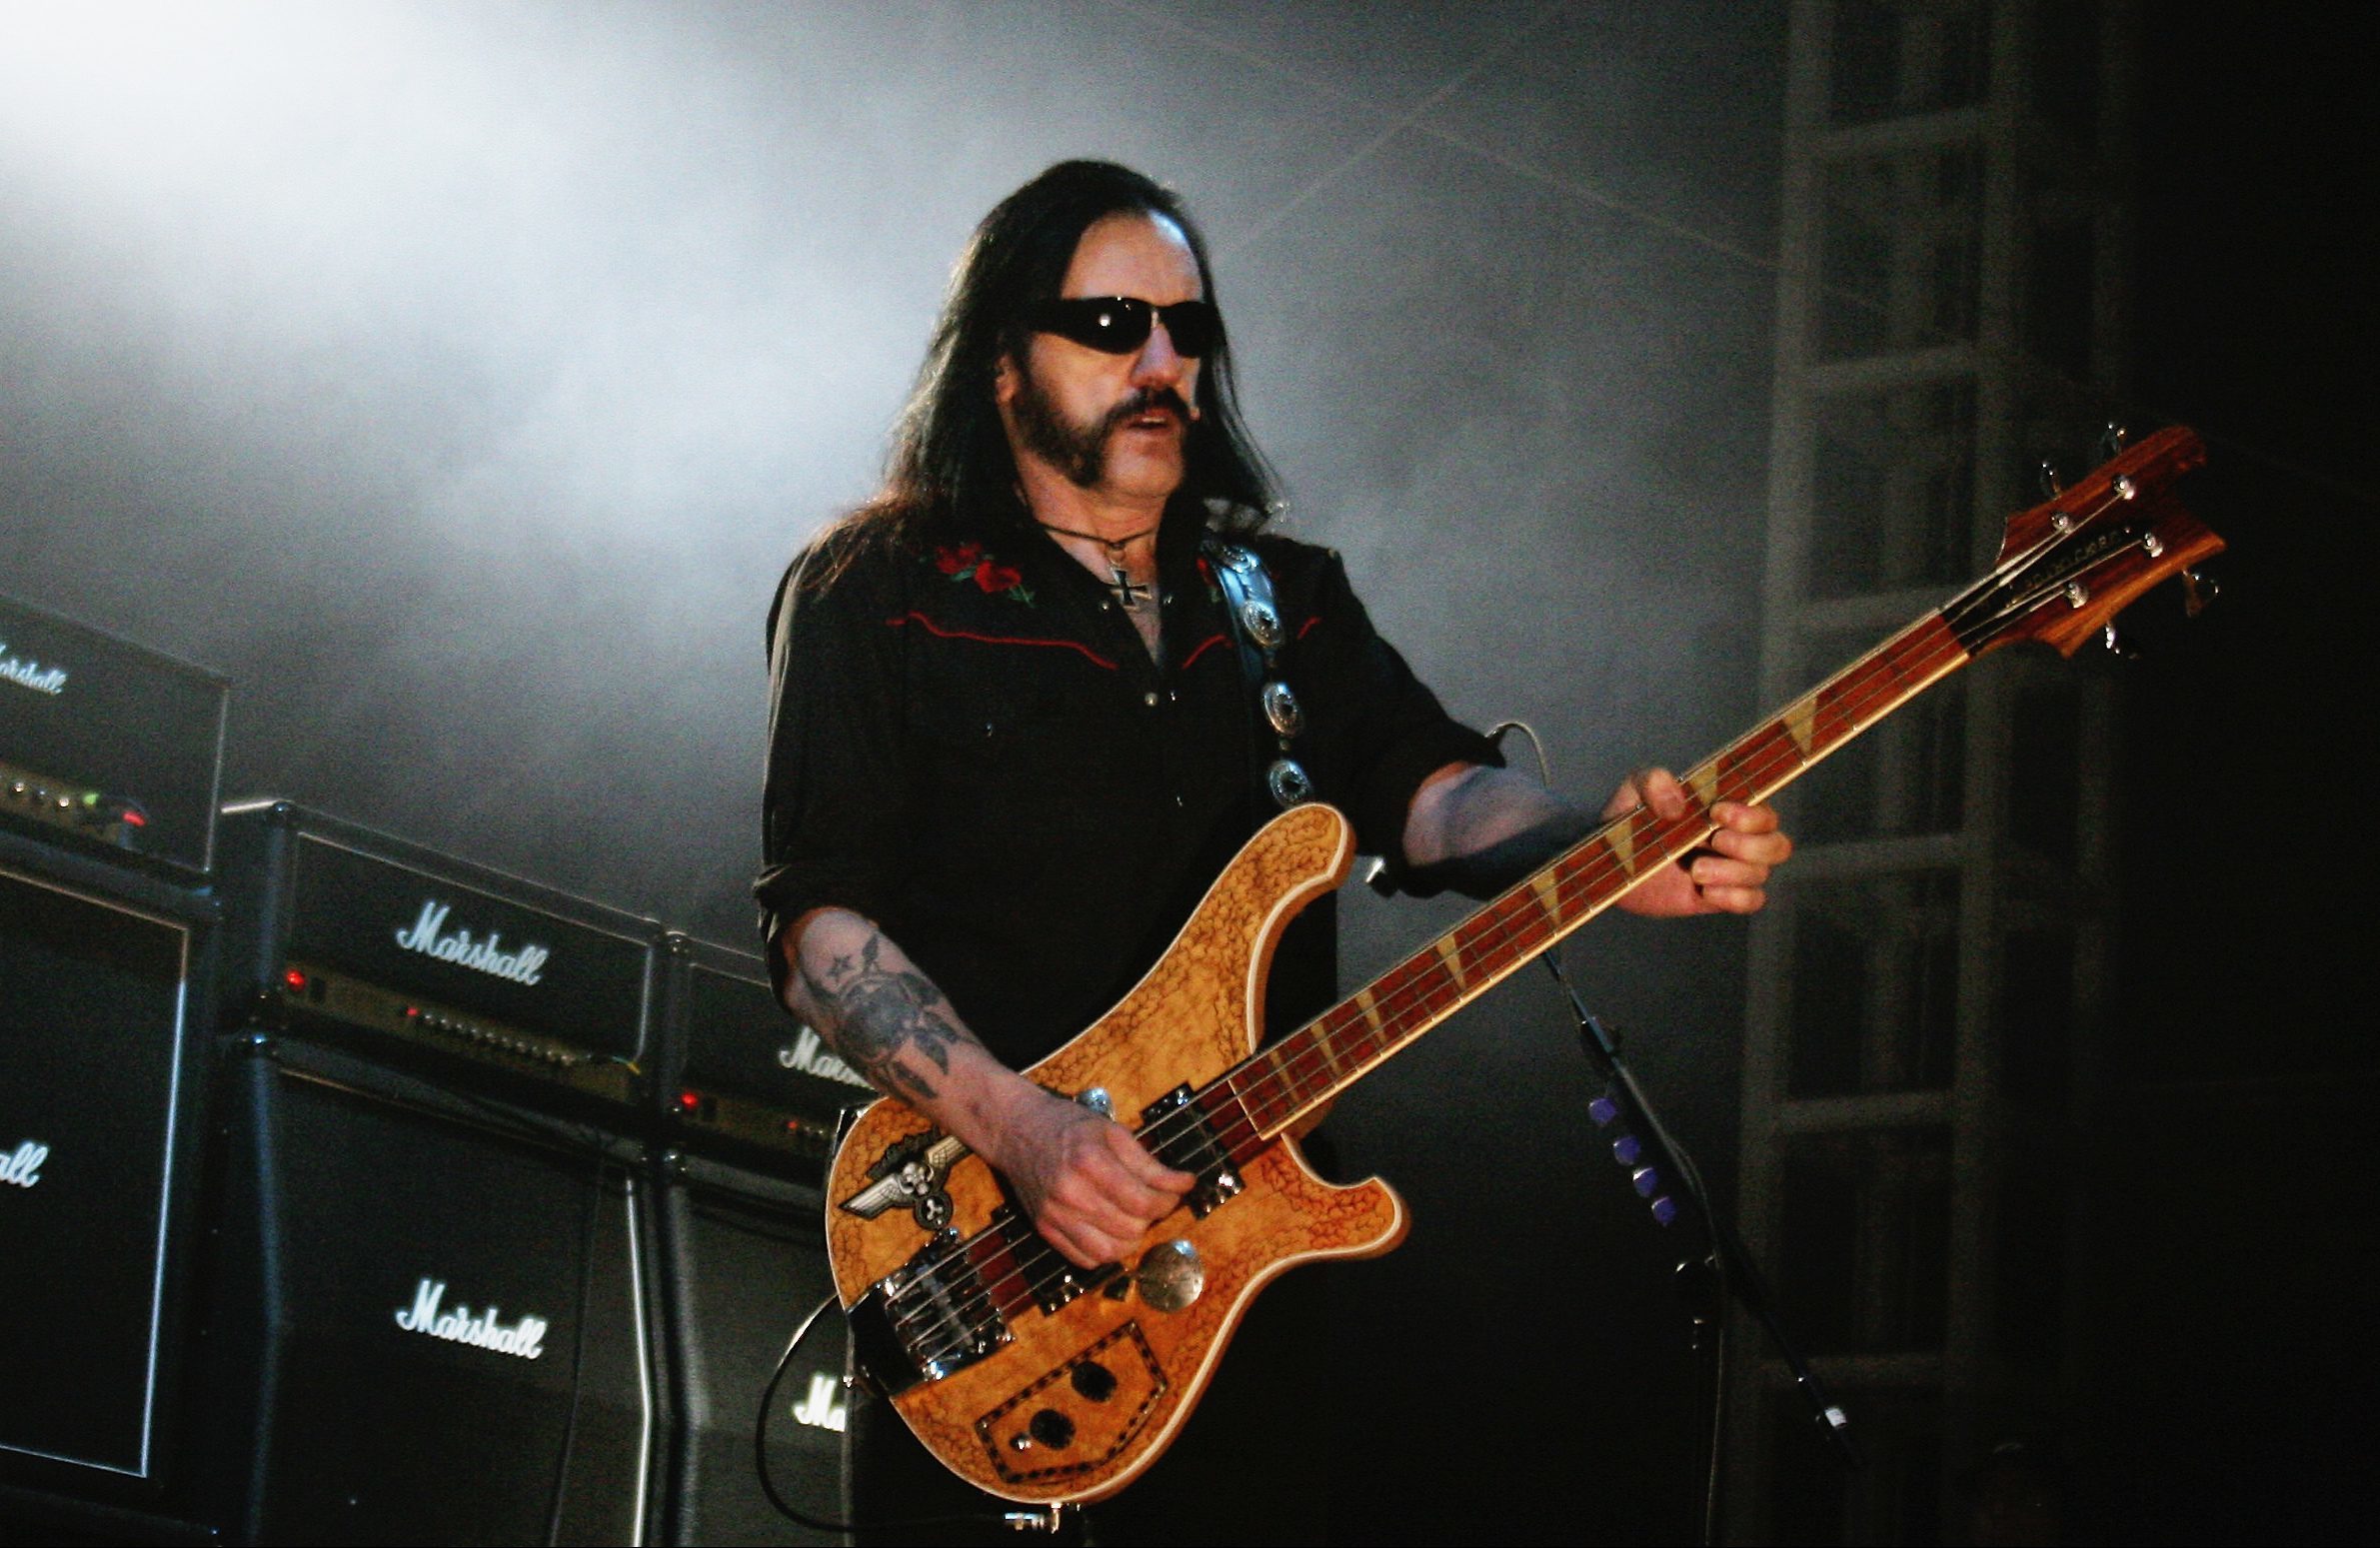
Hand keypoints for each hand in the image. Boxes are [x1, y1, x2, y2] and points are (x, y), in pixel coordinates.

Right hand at [990, 1086, 1193, 1267]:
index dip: (1169, 1200)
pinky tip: (1111, 1231)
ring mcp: (1055, 1215)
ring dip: (1132, 1239)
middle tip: (1154, 1200)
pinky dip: (1106, 1252)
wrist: (1017, 1130)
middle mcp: (1070, 1193)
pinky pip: (1085, 1260)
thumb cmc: (1069, 1126)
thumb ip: (1147, 1162)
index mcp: (1090, 1162)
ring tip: (1134, 1218)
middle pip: (1131, 1229)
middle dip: (1152, 1217)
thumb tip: (1183, 1184)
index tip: (1178, 1189)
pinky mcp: (1044, 1229)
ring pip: (1110, 1252)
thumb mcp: (1112, 1131)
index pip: (1144, 1201)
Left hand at [1606, 767, 1791, 916]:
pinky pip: (1752, 901)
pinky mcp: (1720, 896)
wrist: (1613, 864)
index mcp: (1727, 809)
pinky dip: (1735, 897)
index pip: (1765, 811)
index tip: (1717, 812)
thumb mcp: (1634, 790)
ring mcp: (1731, 869)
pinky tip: (1706, 893)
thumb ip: (1654, 783)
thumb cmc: (1631, 819)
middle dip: (1749, 846)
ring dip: (1732, 873)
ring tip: (1695, 871)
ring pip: (1762, 874)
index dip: (1752, 815)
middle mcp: (1737, 838)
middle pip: (1777, 845)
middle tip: (1713, 842)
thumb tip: (1677, 806)